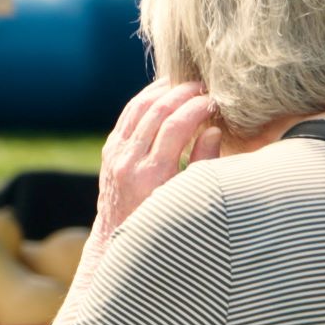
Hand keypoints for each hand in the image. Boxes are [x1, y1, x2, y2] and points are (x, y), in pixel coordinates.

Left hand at [95, 80, 221, 242]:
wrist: (117, 239)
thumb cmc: (161, 223)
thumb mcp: (186, 200)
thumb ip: (201, 165)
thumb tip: (213, 130)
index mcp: (152, 176)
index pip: (176, 126)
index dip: (197, 108)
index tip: (215, 102)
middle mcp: (129, 162)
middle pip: (157, 111)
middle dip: (183, 93)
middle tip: (204, 87)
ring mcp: (115, 154)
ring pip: (139, 107)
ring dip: (164, 90)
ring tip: (187, 84)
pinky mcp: (109, 150)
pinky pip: (128, 114)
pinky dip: (146, 98)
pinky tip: (163, 92)